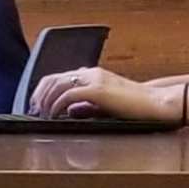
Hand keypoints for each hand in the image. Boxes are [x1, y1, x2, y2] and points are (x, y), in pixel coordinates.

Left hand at [33, 65, 151, 120]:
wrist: (155, 102)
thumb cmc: (134, 105)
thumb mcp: (105, 104)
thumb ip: (87, 105)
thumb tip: (69, 110)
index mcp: (92, 74)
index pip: (59, 77)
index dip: (43, 90)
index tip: (37, 105)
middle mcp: (90, 72)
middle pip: (53, 78)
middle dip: (38, 94)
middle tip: (33, 110)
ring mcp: (94, 79)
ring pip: (58, 85)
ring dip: (45, 100)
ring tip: (41, 114)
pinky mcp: (97, 90)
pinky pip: (68, 95)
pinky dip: (57, 105)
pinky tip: (54, 114)